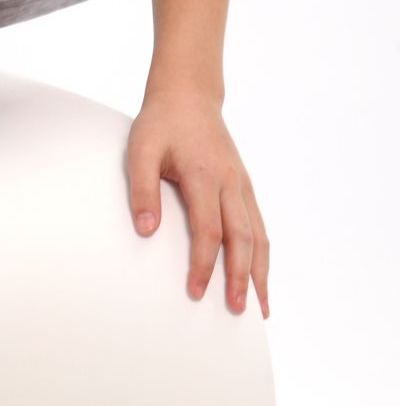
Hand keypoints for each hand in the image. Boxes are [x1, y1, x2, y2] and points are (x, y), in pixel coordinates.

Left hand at [126, 87, 270, 318]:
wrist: (188, 93)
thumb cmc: (162, 122)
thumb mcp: (141, 148)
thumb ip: (142, 188)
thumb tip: (146, 228)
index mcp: (204, 174)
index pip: (208, 229)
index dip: (203, 264)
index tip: (195, 291)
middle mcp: (230, 181)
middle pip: (241, 238)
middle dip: (240, 277)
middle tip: (236, 311)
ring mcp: (241, 183)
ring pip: (258, 234)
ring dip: (260, 272)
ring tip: (260, 307)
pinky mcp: (244, 184)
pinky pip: (259, 224)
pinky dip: (263, 253)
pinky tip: (261, 274)